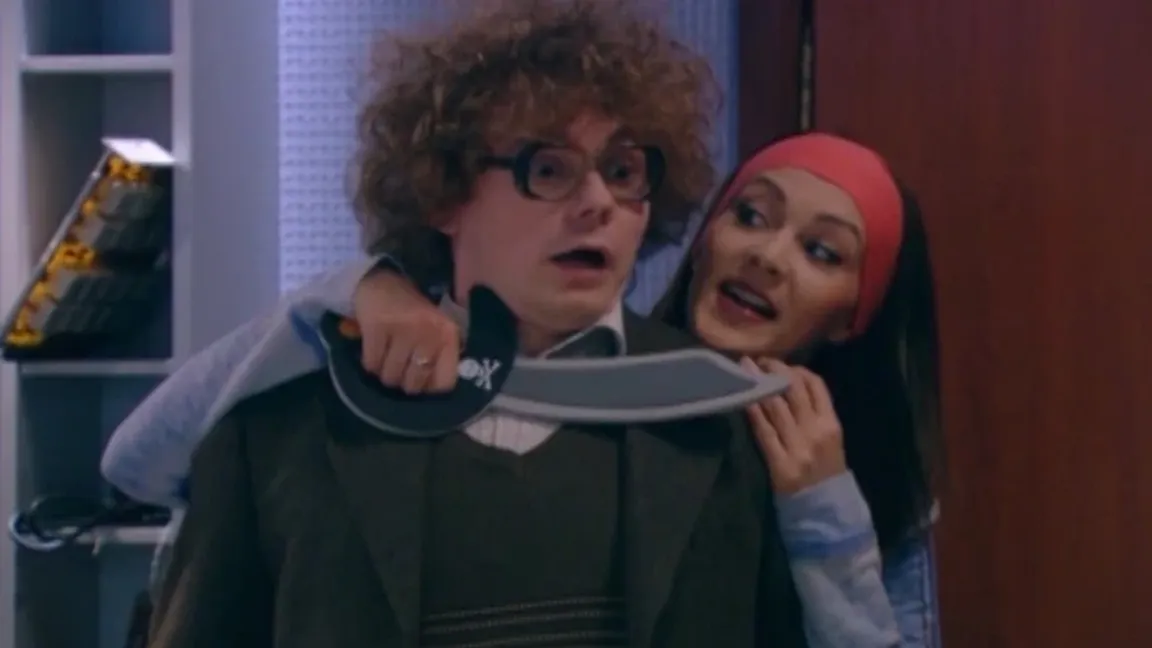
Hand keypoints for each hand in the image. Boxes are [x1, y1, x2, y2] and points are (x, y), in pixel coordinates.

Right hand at [347, 268, 460, 393]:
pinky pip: (372, 364)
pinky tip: (373, 353)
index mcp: (448, 335)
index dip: (430, 390)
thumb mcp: (435, 331)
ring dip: (385, 375)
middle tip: (398, 372)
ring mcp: (403, 329)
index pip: (445, 381)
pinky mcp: (377, 327)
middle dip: (403, 383)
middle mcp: (429, 332)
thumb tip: (430, 392)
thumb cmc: (411, 312)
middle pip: (414, 383)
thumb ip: (438, 357)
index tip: (420, 386)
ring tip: (385, 361)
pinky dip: (370, 365)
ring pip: (391, 376)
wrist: (380, 282)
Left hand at [741, 358, 846, 493]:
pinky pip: (763, 430)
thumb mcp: (831, 440)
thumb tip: (791, 385)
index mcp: (832, 424)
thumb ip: (816, 415)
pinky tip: (741, 396)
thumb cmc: (827, 472)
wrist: (827, 512)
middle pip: (793, 389)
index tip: (781, 365)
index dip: (796, 370)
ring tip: (744, 368)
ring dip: (757, 383)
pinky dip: (752, 410)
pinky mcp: (780, 463)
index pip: (816, 385)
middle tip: (758, 361)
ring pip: (775, 406)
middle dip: (774, 370)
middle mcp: (815, 431)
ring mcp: (797, 447)